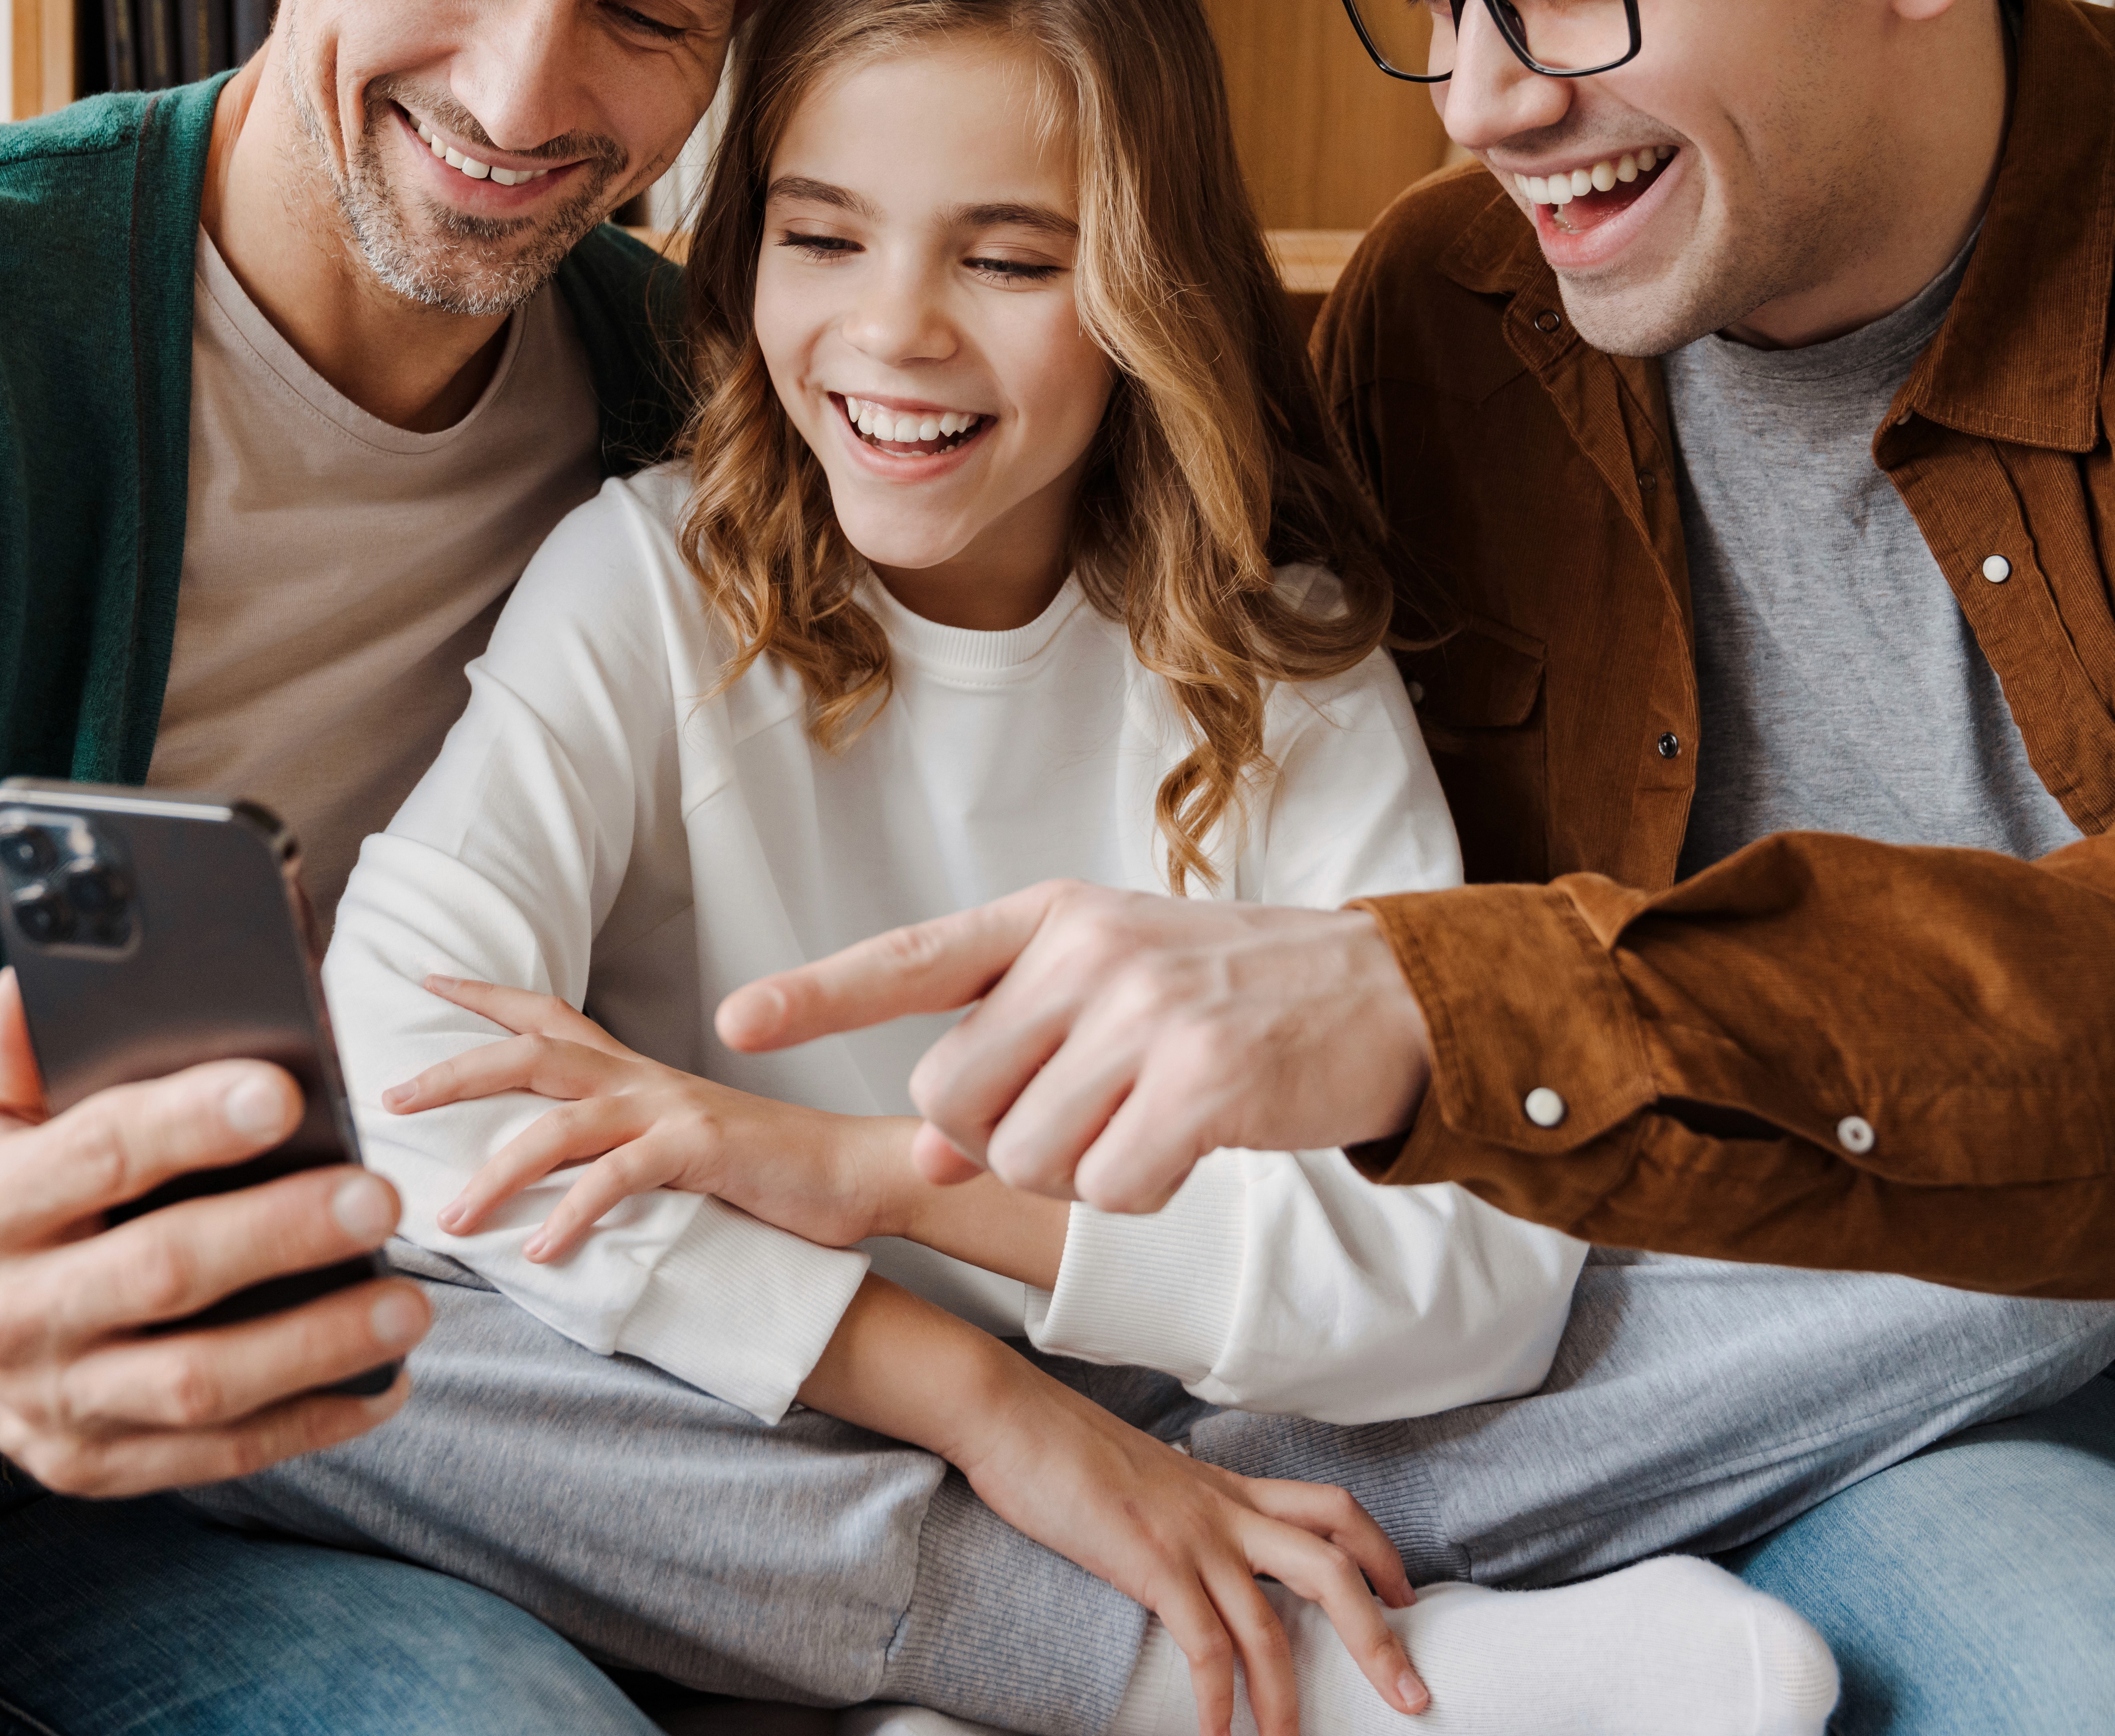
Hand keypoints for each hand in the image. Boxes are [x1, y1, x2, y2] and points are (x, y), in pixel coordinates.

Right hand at [0, 971, 426, 1496]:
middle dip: (278, 1235)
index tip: (284, 1092)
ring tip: (409, 1302)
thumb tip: (51, 963)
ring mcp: (54, 1401)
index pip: (97, 1156)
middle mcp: (14, 1312)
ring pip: (197, 1384)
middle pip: (161, 1274)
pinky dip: (307, 1425)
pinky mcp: (92, 1465)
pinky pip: (213, 1456)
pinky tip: (384, 1382)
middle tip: (379, 1197)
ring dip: (314, 1346)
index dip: (190, 1123)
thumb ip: (17, 1041)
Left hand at [389, 977, 916, 1255]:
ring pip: (560, 1124)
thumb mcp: (671, 1144)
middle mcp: (642, 1078)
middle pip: (531, 1053)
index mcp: (631, 1072)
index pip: (546, 1014)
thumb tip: (541, 1172)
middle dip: (457, 1071)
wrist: (849, 1173)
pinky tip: (541, 1253)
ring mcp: (671, 1110)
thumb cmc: (758, 1169)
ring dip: (498, 1170)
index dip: (484, 994)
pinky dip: (574, 1213)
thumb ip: (611, 1143)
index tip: (425, 978)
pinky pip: (621, 1178)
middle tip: (391, 1095)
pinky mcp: (701, 1150)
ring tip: (453, 1218)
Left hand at [716, 880, 1435, 1211]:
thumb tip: (922, 1155)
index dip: (817, 995)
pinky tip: (1188, 1148)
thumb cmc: (1228, 1000)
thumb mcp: (1108, 1002)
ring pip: (1025, 1157)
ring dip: (1078, 1173)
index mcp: (1050, 921)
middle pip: (951, 1100)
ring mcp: (1147, 1013)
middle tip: (1079, 1118)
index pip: (910, 959)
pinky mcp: (1204, 1081)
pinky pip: (1111, 1187)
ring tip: (1146, 1122)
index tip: (735, 1021)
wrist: (1379, 995)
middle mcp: (1087, 954)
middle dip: (994, 1142)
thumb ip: (1010, 1061)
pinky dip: (1141, 1194)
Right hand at [818, 1282, 1424, 1735]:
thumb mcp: (1147, 1474)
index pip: (1333, 1511)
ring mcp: (1191, 1537)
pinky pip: (1202, 1644)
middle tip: (1412, 1693)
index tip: (1406, 1596)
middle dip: (1379, 1636)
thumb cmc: (1065, 1446)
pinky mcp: (1150, 1563)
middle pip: (1333, 1568)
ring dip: (1288, 1697)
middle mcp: (1225, 1510)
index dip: (1380, 1553)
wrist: (1012, 1414)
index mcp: (1228, 1487)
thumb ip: (1183, 1504)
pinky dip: (1217, 1698)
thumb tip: (1189, 1535)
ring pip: (1271, 1623)